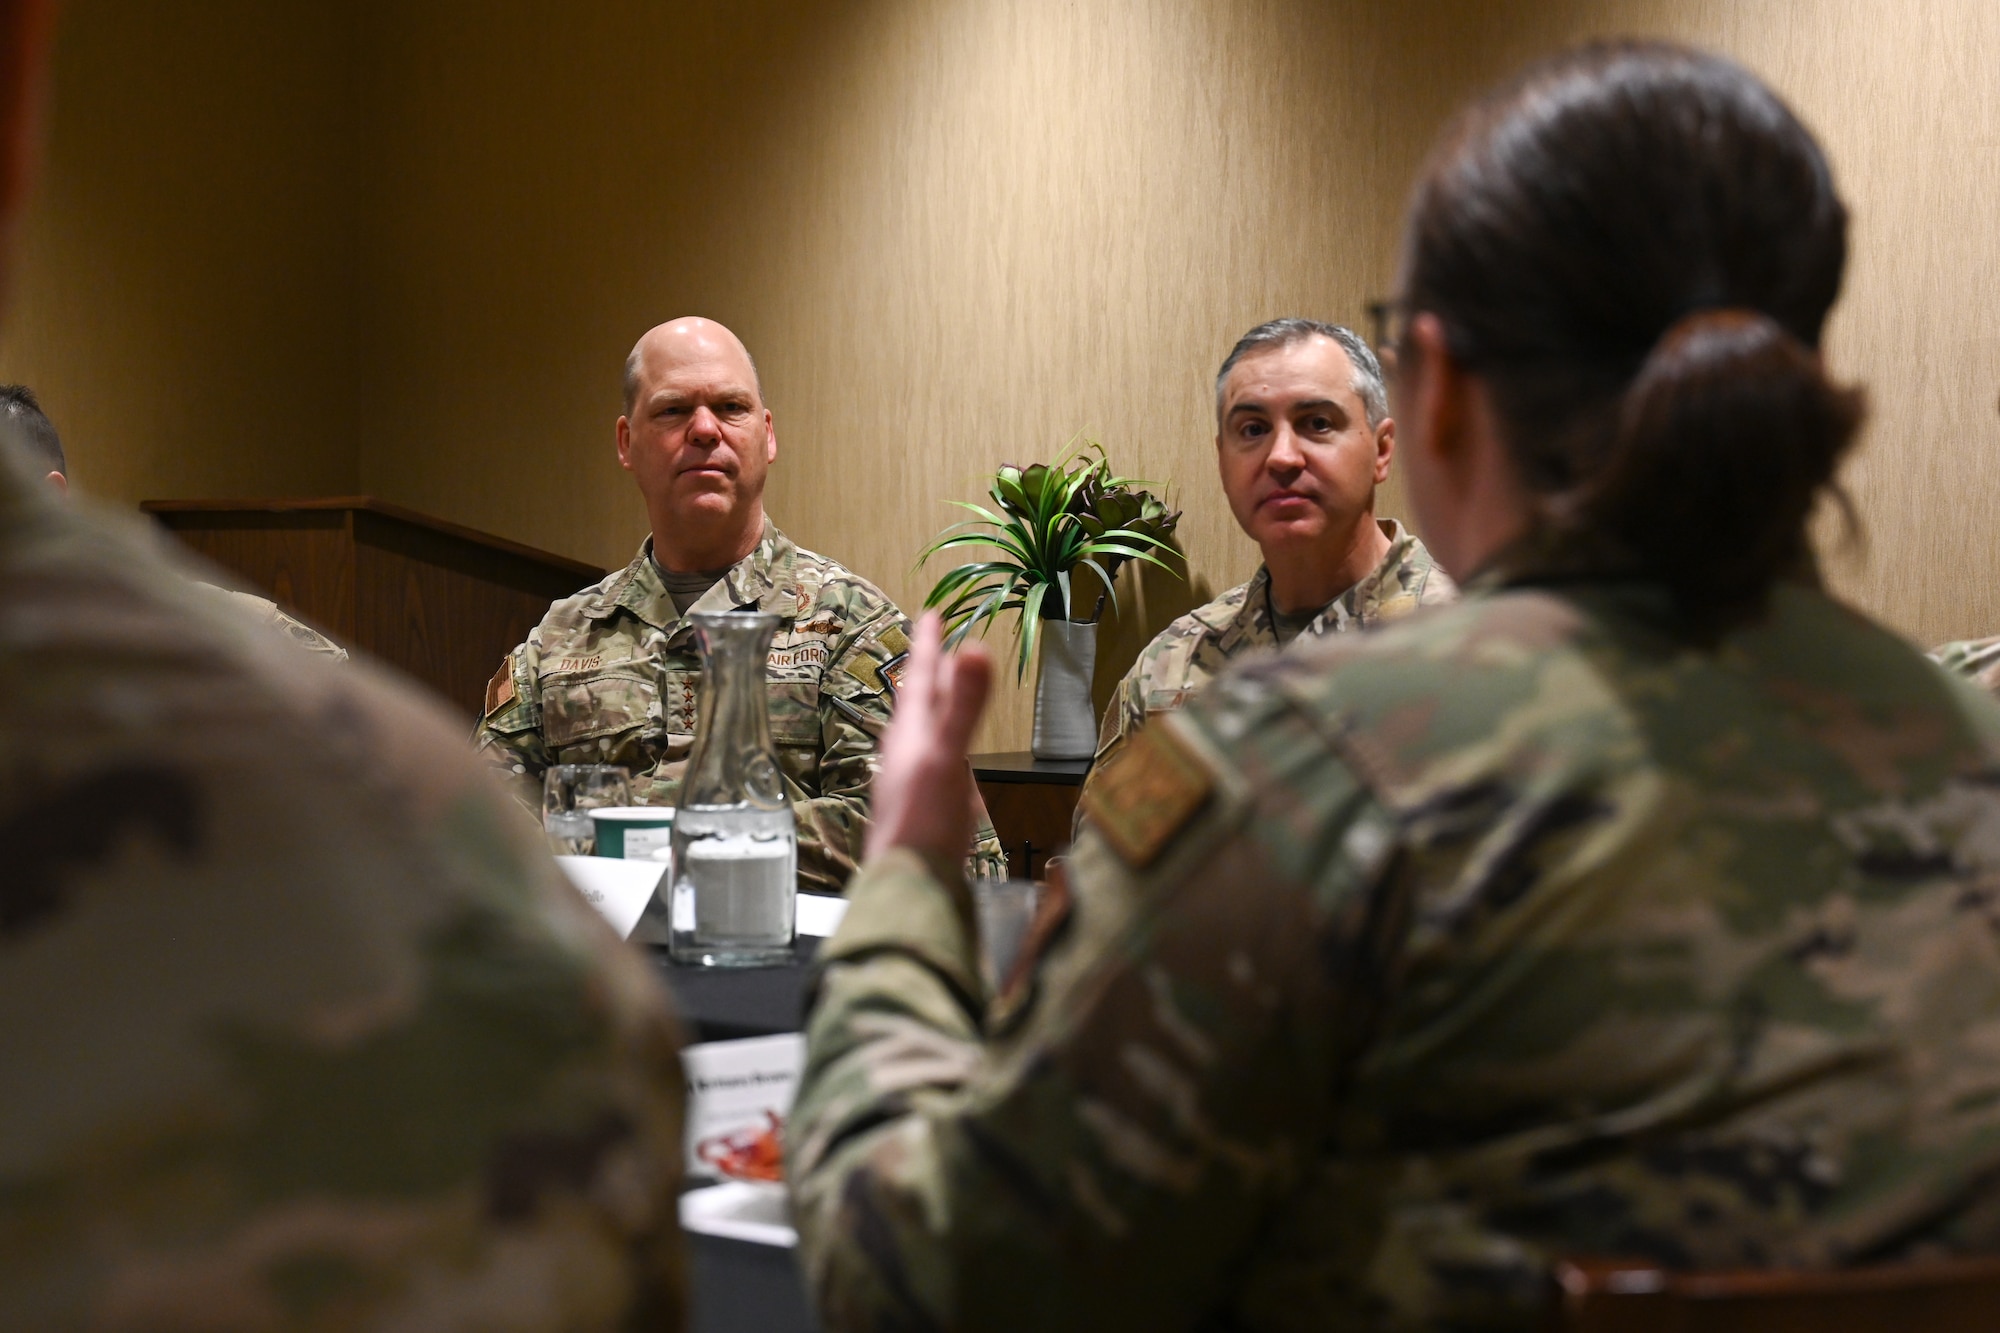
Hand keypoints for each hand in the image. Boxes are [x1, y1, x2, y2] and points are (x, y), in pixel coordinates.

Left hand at [865, 614, 991, 876]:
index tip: (931, 613)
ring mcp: (912, 785)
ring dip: (938, 714)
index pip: (921, 679)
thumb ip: (963, 708)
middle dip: (931, 675)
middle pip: (919, 705)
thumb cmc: (924, 825)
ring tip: (946, 699)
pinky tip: (961, 775)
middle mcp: (905, 756)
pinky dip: (951, 757)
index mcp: (910, 737)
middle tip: (937, 645)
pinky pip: (938, 771)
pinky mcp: (923, 812)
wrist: (909, 889)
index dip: (928, 646)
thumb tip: (975, 648)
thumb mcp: (948, 759)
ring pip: (925, 737)